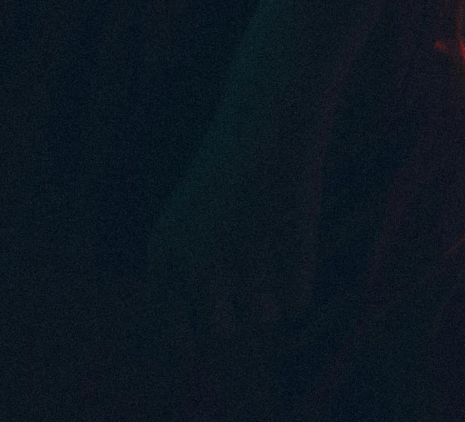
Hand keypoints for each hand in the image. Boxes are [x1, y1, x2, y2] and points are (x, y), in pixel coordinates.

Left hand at [143, 111, 323, 359]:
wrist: (266, 123)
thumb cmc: (226, 171)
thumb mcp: (191, 221)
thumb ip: (191, 280)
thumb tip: (210, 342)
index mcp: (165, 254)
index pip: (171, 331)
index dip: (187, 338)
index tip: (201, 336)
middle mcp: (198, 269)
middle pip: (221, 333)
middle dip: (236, 314)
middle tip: (245, 281)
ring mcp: (244, 270)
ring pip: (263, 317)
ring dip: (269, 291)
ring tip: (267, 242)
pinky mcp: (288, 265)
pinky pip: (296, 302)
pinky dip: (299, 277)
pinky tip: (292, 235)